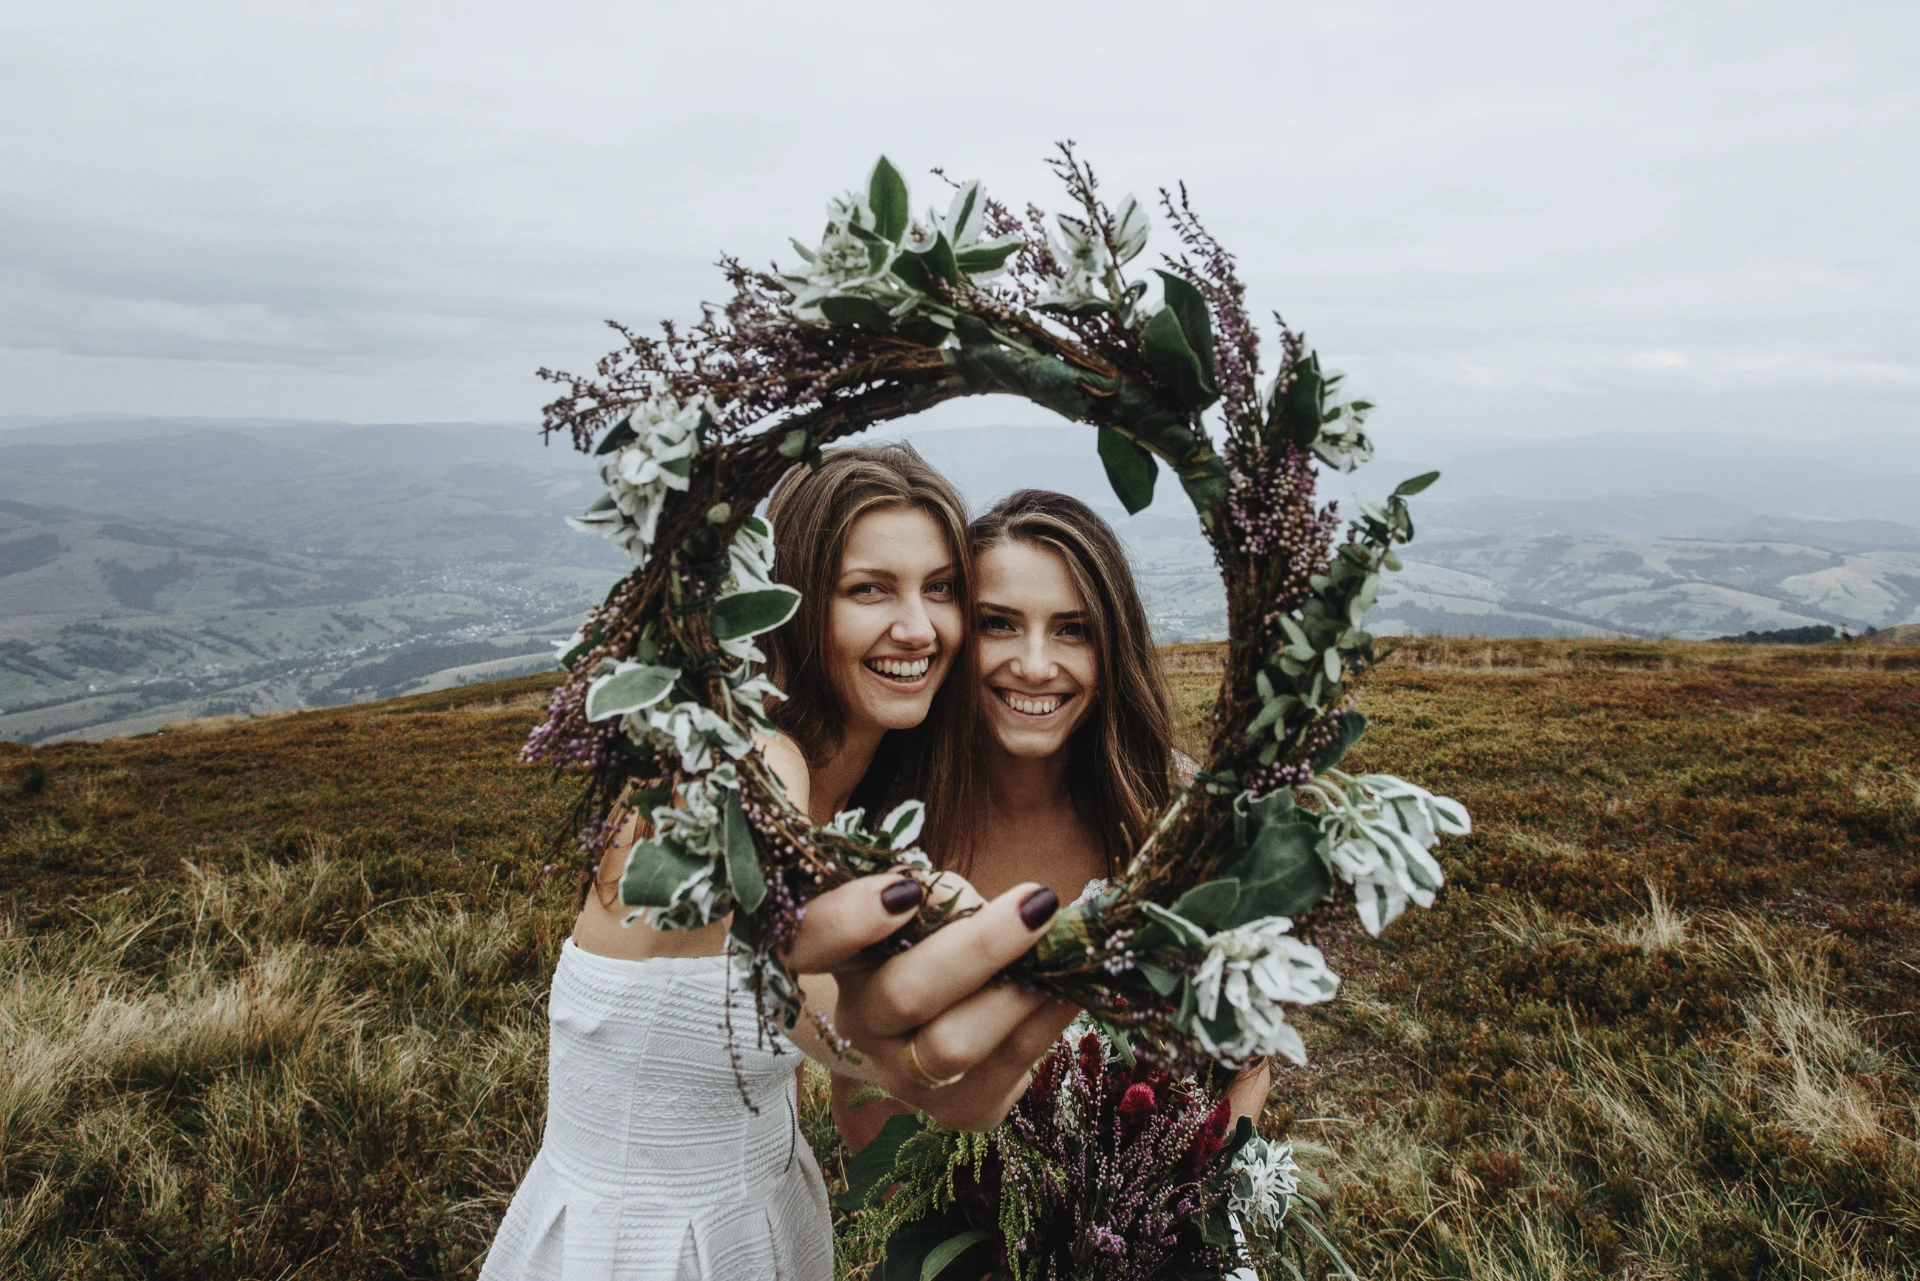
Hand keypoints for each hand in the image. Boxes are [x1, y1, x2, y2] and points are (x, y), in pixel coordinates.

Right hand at [784, 872, 1077, 1131]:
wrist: (930, 1022)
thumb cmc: (925, 937)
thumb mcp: (918, 904)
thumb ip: (939, 898)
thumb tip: (1001, 909)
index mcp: (833, 957)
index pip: (809, 940)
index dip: (849, 920)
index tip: (905, 891)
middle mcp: (855, 1023)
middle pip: (904, 995)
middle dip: (978, 948)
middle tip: (1036, 904)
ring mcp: (900, 1076)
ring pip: (955, 1045)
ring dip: (1019, 992)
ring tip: (1063, 950)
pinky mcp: (954, 1110)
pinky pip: (1009, 1067)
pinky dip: (1047, 1020)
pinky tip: (1070, 987)